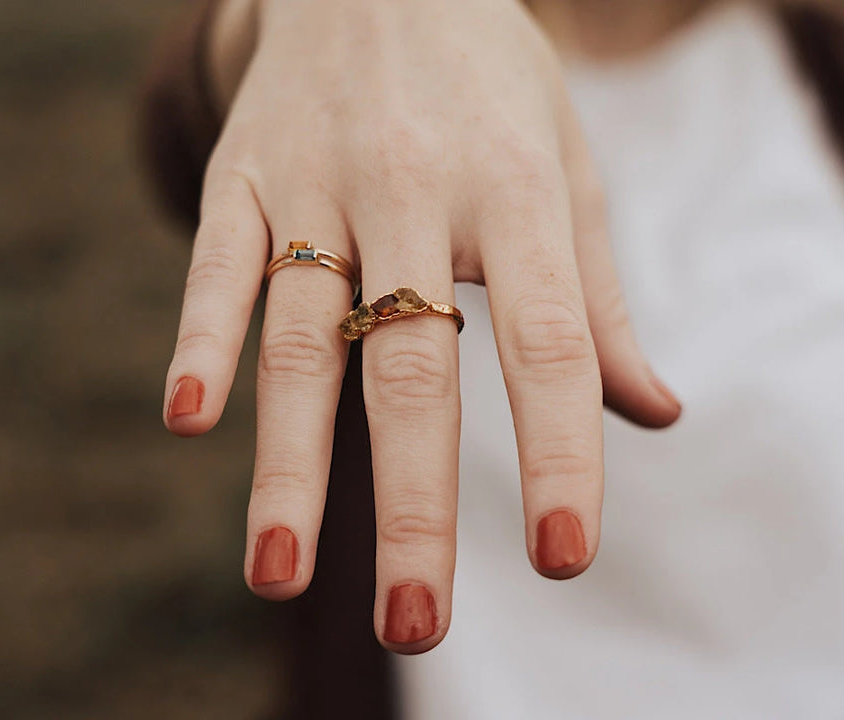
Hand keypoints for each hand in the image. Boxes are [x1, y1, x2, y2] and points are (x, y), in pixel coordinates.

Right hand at [163, 0, 680, 652]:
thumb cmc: (490, 91)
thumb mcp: (566, 172)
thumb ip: (600, 302)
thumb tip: (655, 416)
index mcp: (515, 194)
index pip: (549, 344)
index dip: (562, 453)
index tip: (566, 558)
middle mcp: (414, 190)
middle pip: (414, 368)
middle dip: (413, 504)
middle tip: (416, 622)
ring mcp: (317, 181)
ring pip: (301, 337)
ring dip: (285, 463)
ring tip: (277, 574)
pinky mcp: (243, 174)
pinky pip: (218, 265)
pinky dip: (201, 339)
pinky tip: (189, 419)